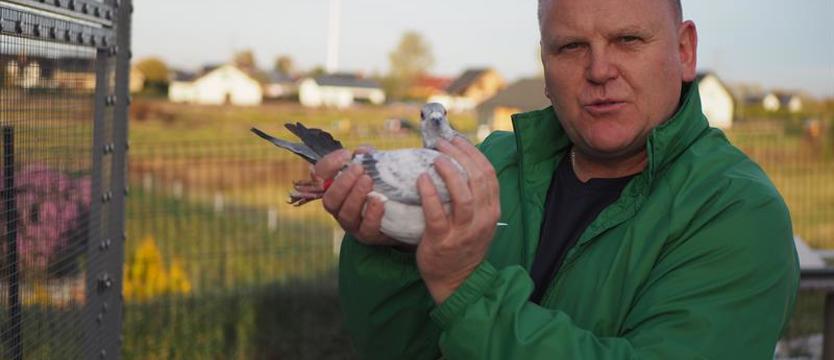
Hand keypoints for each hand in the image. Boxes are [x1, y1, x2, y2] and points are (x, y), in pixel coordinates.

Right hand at [314, 148, 394, 245]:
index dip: (328, 165)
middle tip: (358, 169)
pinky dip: (372, 213)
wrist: (403, 212)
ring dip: (356, 196)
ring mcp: (352, 224)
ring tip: (369, 181)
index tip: (346, 155)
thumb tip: (362, 151)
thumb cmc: (383, 186)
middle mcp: (339, 207)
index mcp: (336, 187)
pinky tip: (379, 200)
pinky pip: (366, 228)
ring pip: (345, 214)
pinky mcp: (368, 235)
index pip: (319, 176)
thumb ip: (368, 158)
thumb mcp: (376, 169)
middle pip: (329, 199)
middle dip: (342, 183)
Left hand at [416, 137, 499, 303]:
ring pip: (462, 195)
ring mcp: (463, 231)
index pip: (488, 174)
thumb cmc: (463, 245)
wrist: (457, 281)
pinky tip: (420, 180)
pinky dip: (429, 194)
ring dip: (448, 172)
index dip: (473, 153)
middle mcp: (482, 219)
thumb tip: (457, 163)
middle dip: (459, 155)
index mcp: (492, 210)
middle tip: (441, 144)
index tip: (456, 140)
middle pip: (477, 179)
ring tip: (435, 158)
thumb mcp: (477, 220)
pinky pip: (436, 214)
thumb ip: (473, 196)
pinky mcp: (443, 240)